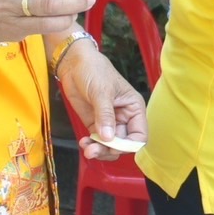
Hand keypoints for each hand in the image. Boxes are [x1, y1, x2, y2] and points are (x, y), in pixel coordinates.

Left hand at [60, 43, 147, 160]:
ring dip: (100, 150)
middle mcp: (125, 117)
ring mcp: (109, 122)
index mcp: (134, 108)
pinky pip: (97, 142)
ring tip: (87, 149)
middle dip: (110, 150)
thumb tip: (108, 138)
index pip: (139, 135)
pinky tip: (84, 143)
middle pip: (124, 144)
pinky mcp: (95, 124)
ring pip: (110, 145)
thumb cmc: (94, 71)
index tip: (113, 147)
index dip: (129, 145)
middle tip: (94, 150)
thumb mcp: (101, 91)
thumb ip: (105, 115)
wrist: (74, 64)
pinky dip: (92, 146)